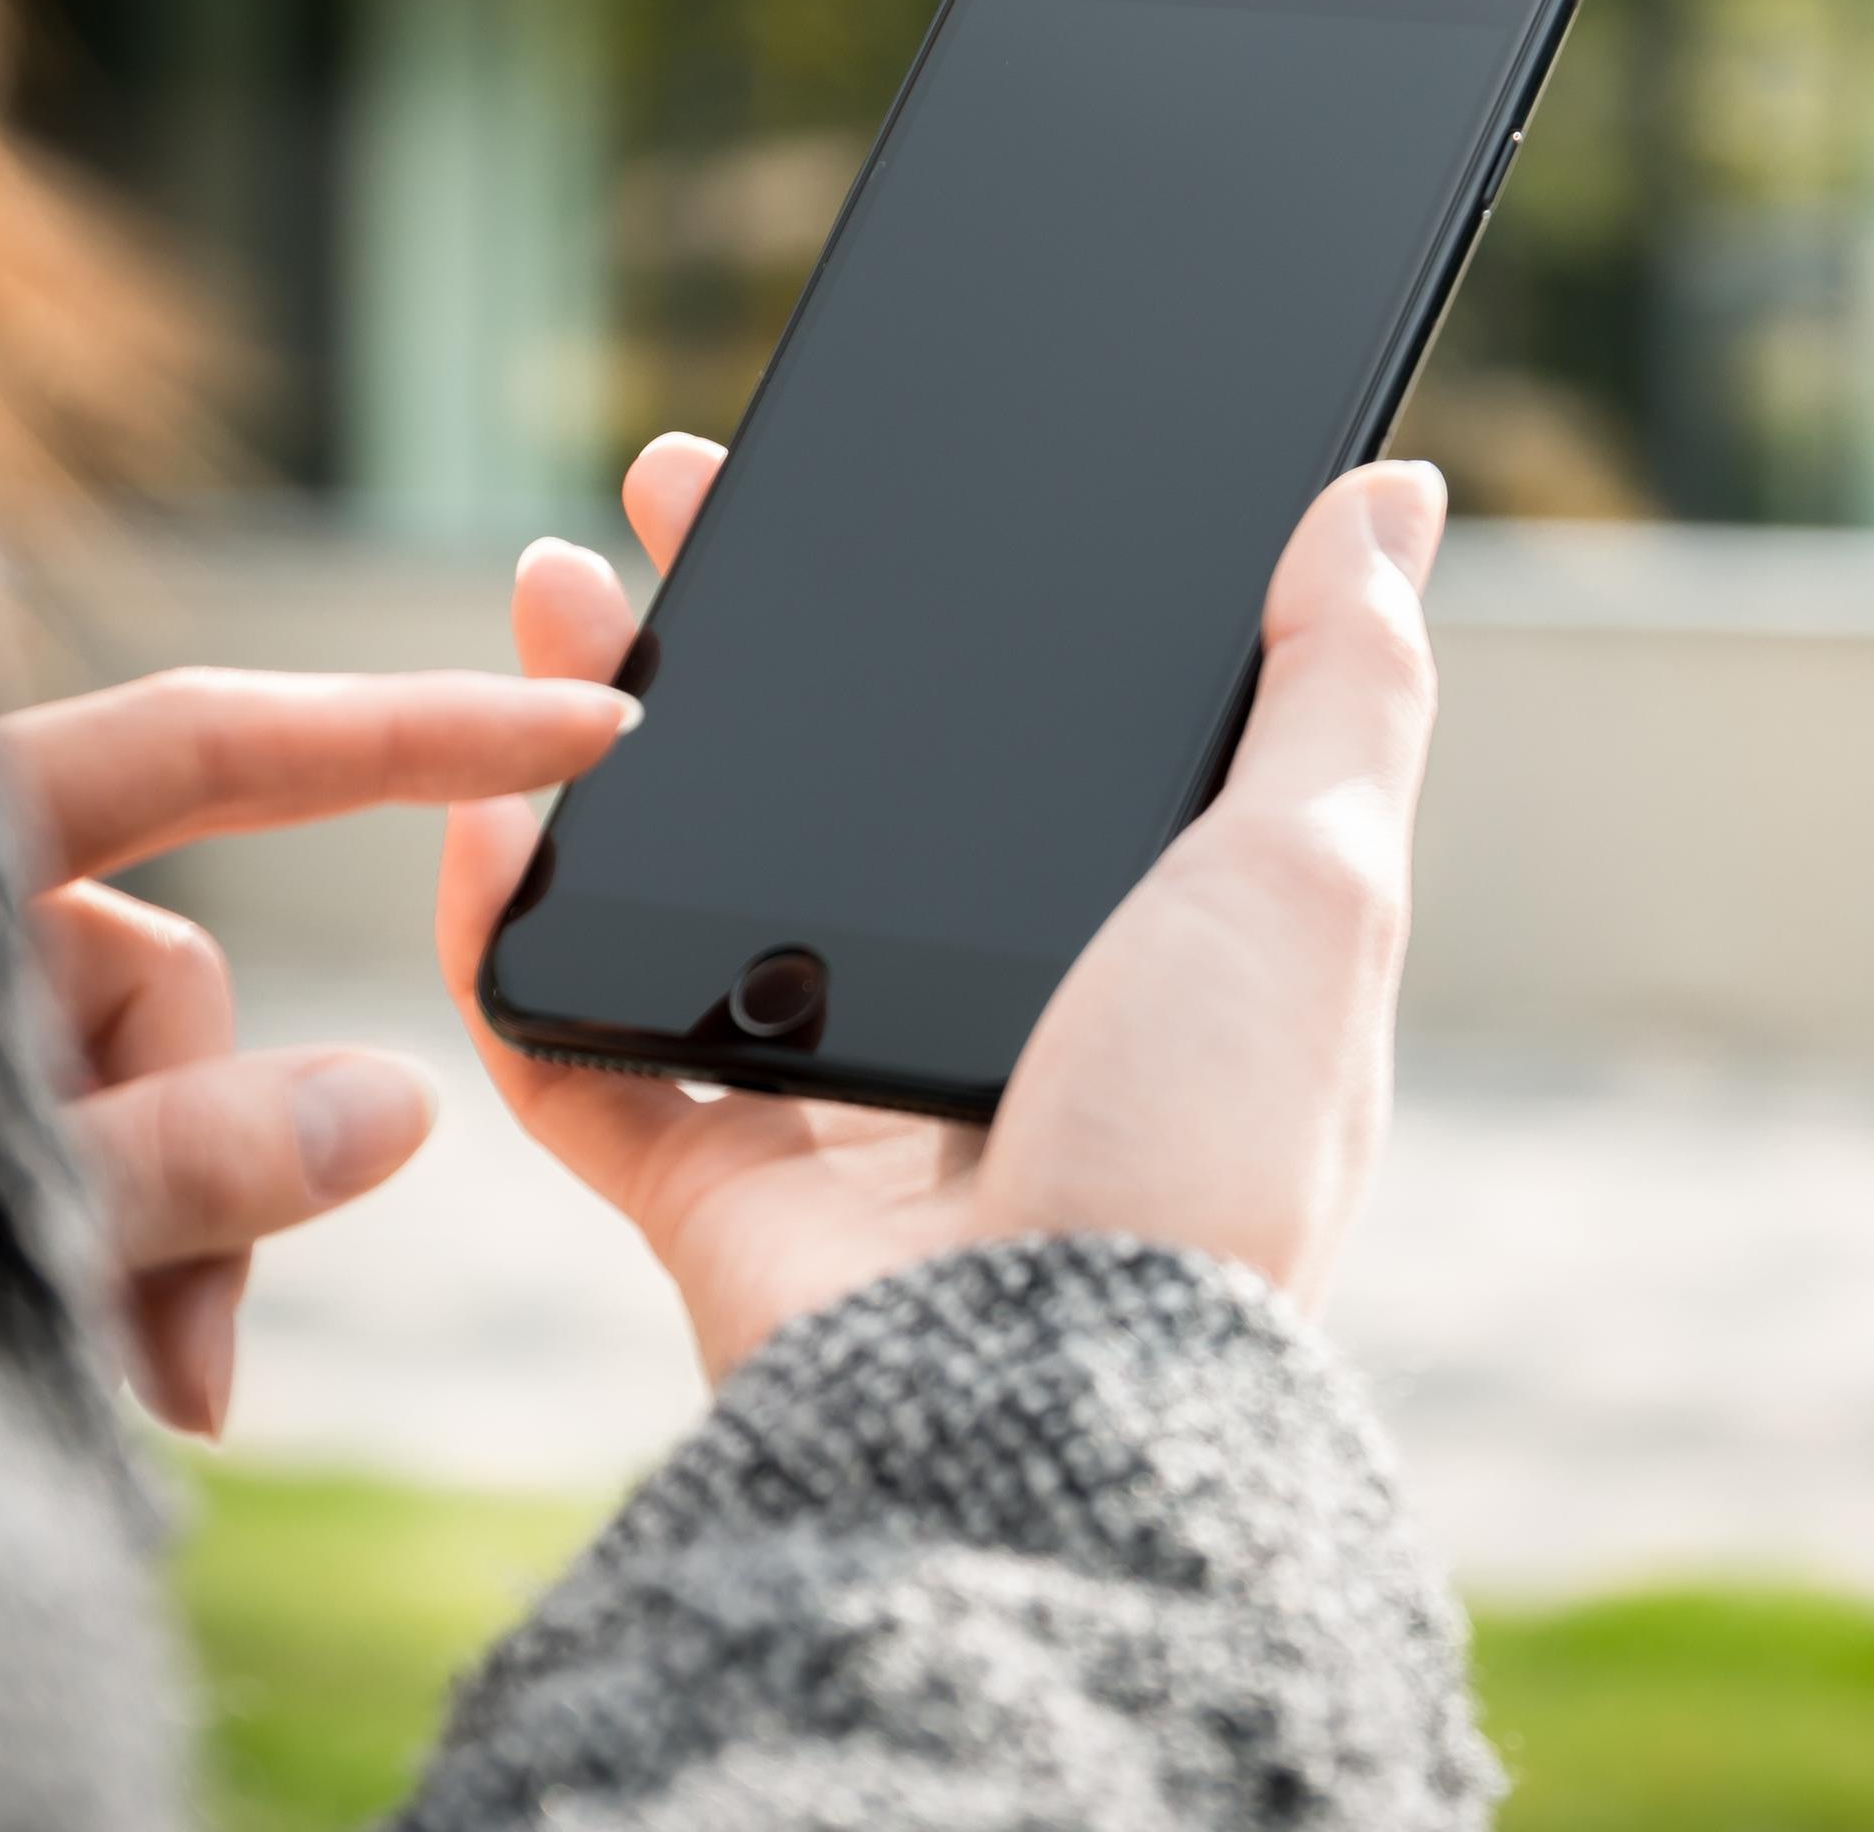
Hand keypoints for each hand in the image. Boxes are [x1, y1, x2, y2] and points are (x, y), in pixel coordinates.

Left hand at [0, 667, 638, 1432]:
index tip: (587, 722)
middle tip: (194, 1364)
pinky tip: (93, 1362)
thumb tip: (394, 1107)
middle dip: (216, 1156)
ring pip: (145, 1070)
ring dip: (165, 1232)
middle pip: (177, 971)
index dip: (406, 724)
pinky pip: (86, 1125)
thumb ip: (181, 1161)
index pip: (207, 742)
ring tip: (138, 1389)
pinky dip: (109, 1236)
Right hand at [438, 434, 1445, 1377]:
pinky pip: (572, 1044)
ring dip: (605, 735)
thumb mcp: (1314, 881)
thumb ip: (1344, 684)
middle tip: (671, 491)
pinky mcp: (716, 1200)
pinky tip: (480, 804)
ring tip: (548, 589)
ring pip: (692, 886)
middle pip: (835, 789)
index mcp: (1142, 951)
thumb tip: (1393, 493)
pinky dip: (503, 928)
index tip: (870, 471)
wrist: (1047, 1401)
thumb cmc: (1209, 1150)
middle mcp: (998, 1025)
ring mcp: (847, 1117)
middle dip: (747, 629)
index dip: (943, 597)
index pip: (1022, 734)